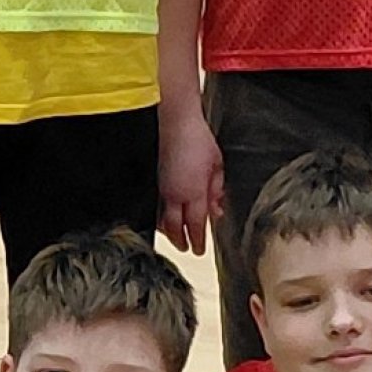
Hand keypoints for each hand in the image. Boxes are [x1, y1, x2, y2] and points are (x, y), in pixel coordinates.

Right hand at [159, 104, 228, 253]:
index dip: (198, 240)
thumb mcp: (217, 166)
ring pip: (162, 219)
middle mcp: (175, 194)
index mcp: (194, 192)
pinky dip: (160, 217)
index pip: (196, 225)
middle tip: (187, 249)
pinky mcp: (154, 181)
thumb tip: (216, 209)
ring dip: (169, 232)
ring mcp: (161, 188)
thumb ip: (216, 190)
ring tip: (175, 238)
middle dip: (181, 241)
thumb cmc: (197, 139)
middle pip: (175, 227)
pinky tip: (163, 219)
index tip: (200, 250)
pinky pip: (156, 207)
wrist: (175, 122)